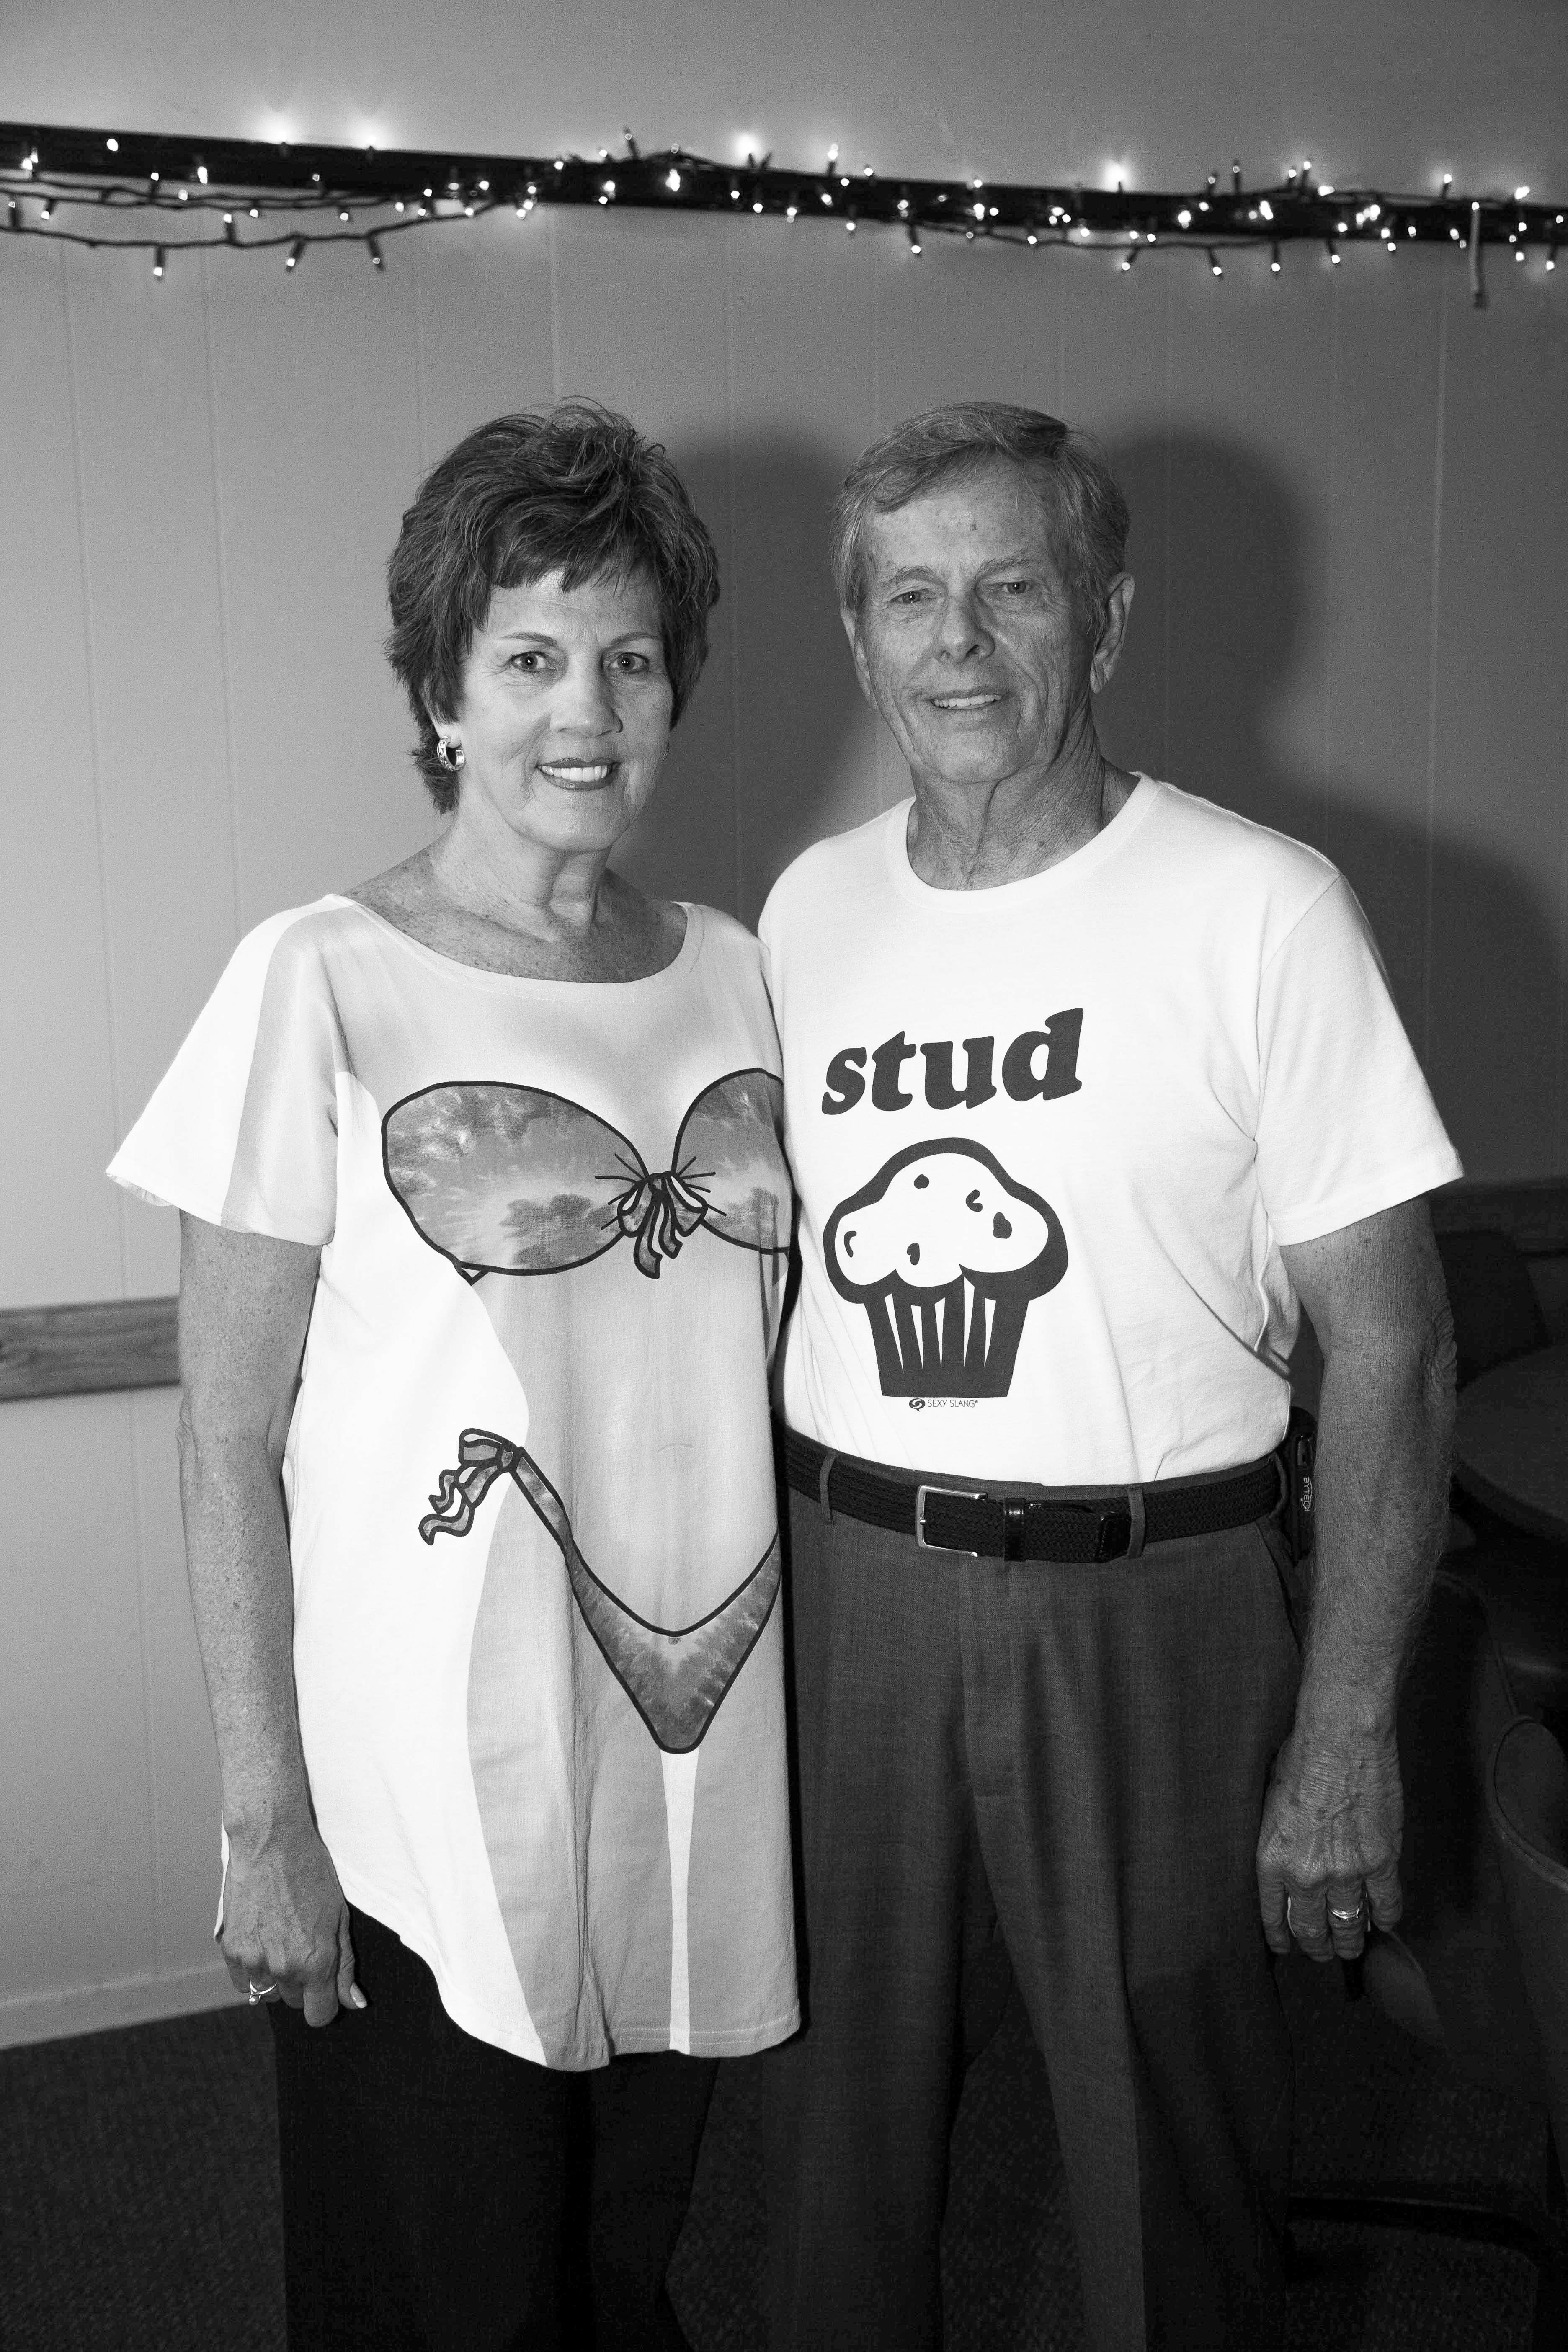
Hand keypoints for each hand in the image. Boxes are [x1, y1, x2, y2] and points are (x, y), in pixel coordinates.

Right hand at [220, 1814, 364, 2025]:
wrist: (271, 1844)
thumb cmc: (312, 1874)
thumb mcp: (339, 1917)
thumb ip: (345, 1965)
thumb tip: (354, 2003)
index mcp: (316, 1962)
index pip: (319, 2015)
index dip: (324, 2004)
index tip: (324, 1987)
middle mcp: (285, 1967)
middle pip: (295, 2001)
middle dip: (302, 1984)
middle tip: (303, 1948)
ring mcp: (254, 1960)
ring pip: (268, 1993)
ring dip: (276, 1977)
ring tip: (281, 1941)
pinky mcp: (231, 1950)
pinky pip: (243, 1981)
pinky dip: (252, 1970)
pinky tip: (261, 1941)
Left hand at [1256, 1719, 1403, 1963]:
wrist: (1339, 1738)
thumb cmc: (1300, 1758)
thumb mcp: (1269, 1803)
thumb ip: (1280, 1840)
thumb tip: (1289, 1858)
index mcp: (1272, 1860)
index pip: (1274, 1916)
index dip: (1281, 1938)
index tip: (1286, 1947)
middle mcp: (1307, 1875)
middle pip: (1313, 1929)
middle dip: (1317, 1947)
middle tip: (1322, 1952)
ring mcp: (1347, 1873)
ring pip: (1349, 1926)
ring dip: (1351, 1942)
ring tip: (1352, 1948)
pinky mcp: (1382, 1862)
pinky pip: (1386, 1905)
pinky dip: (1385, 1918)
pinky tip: (1382, 1922)